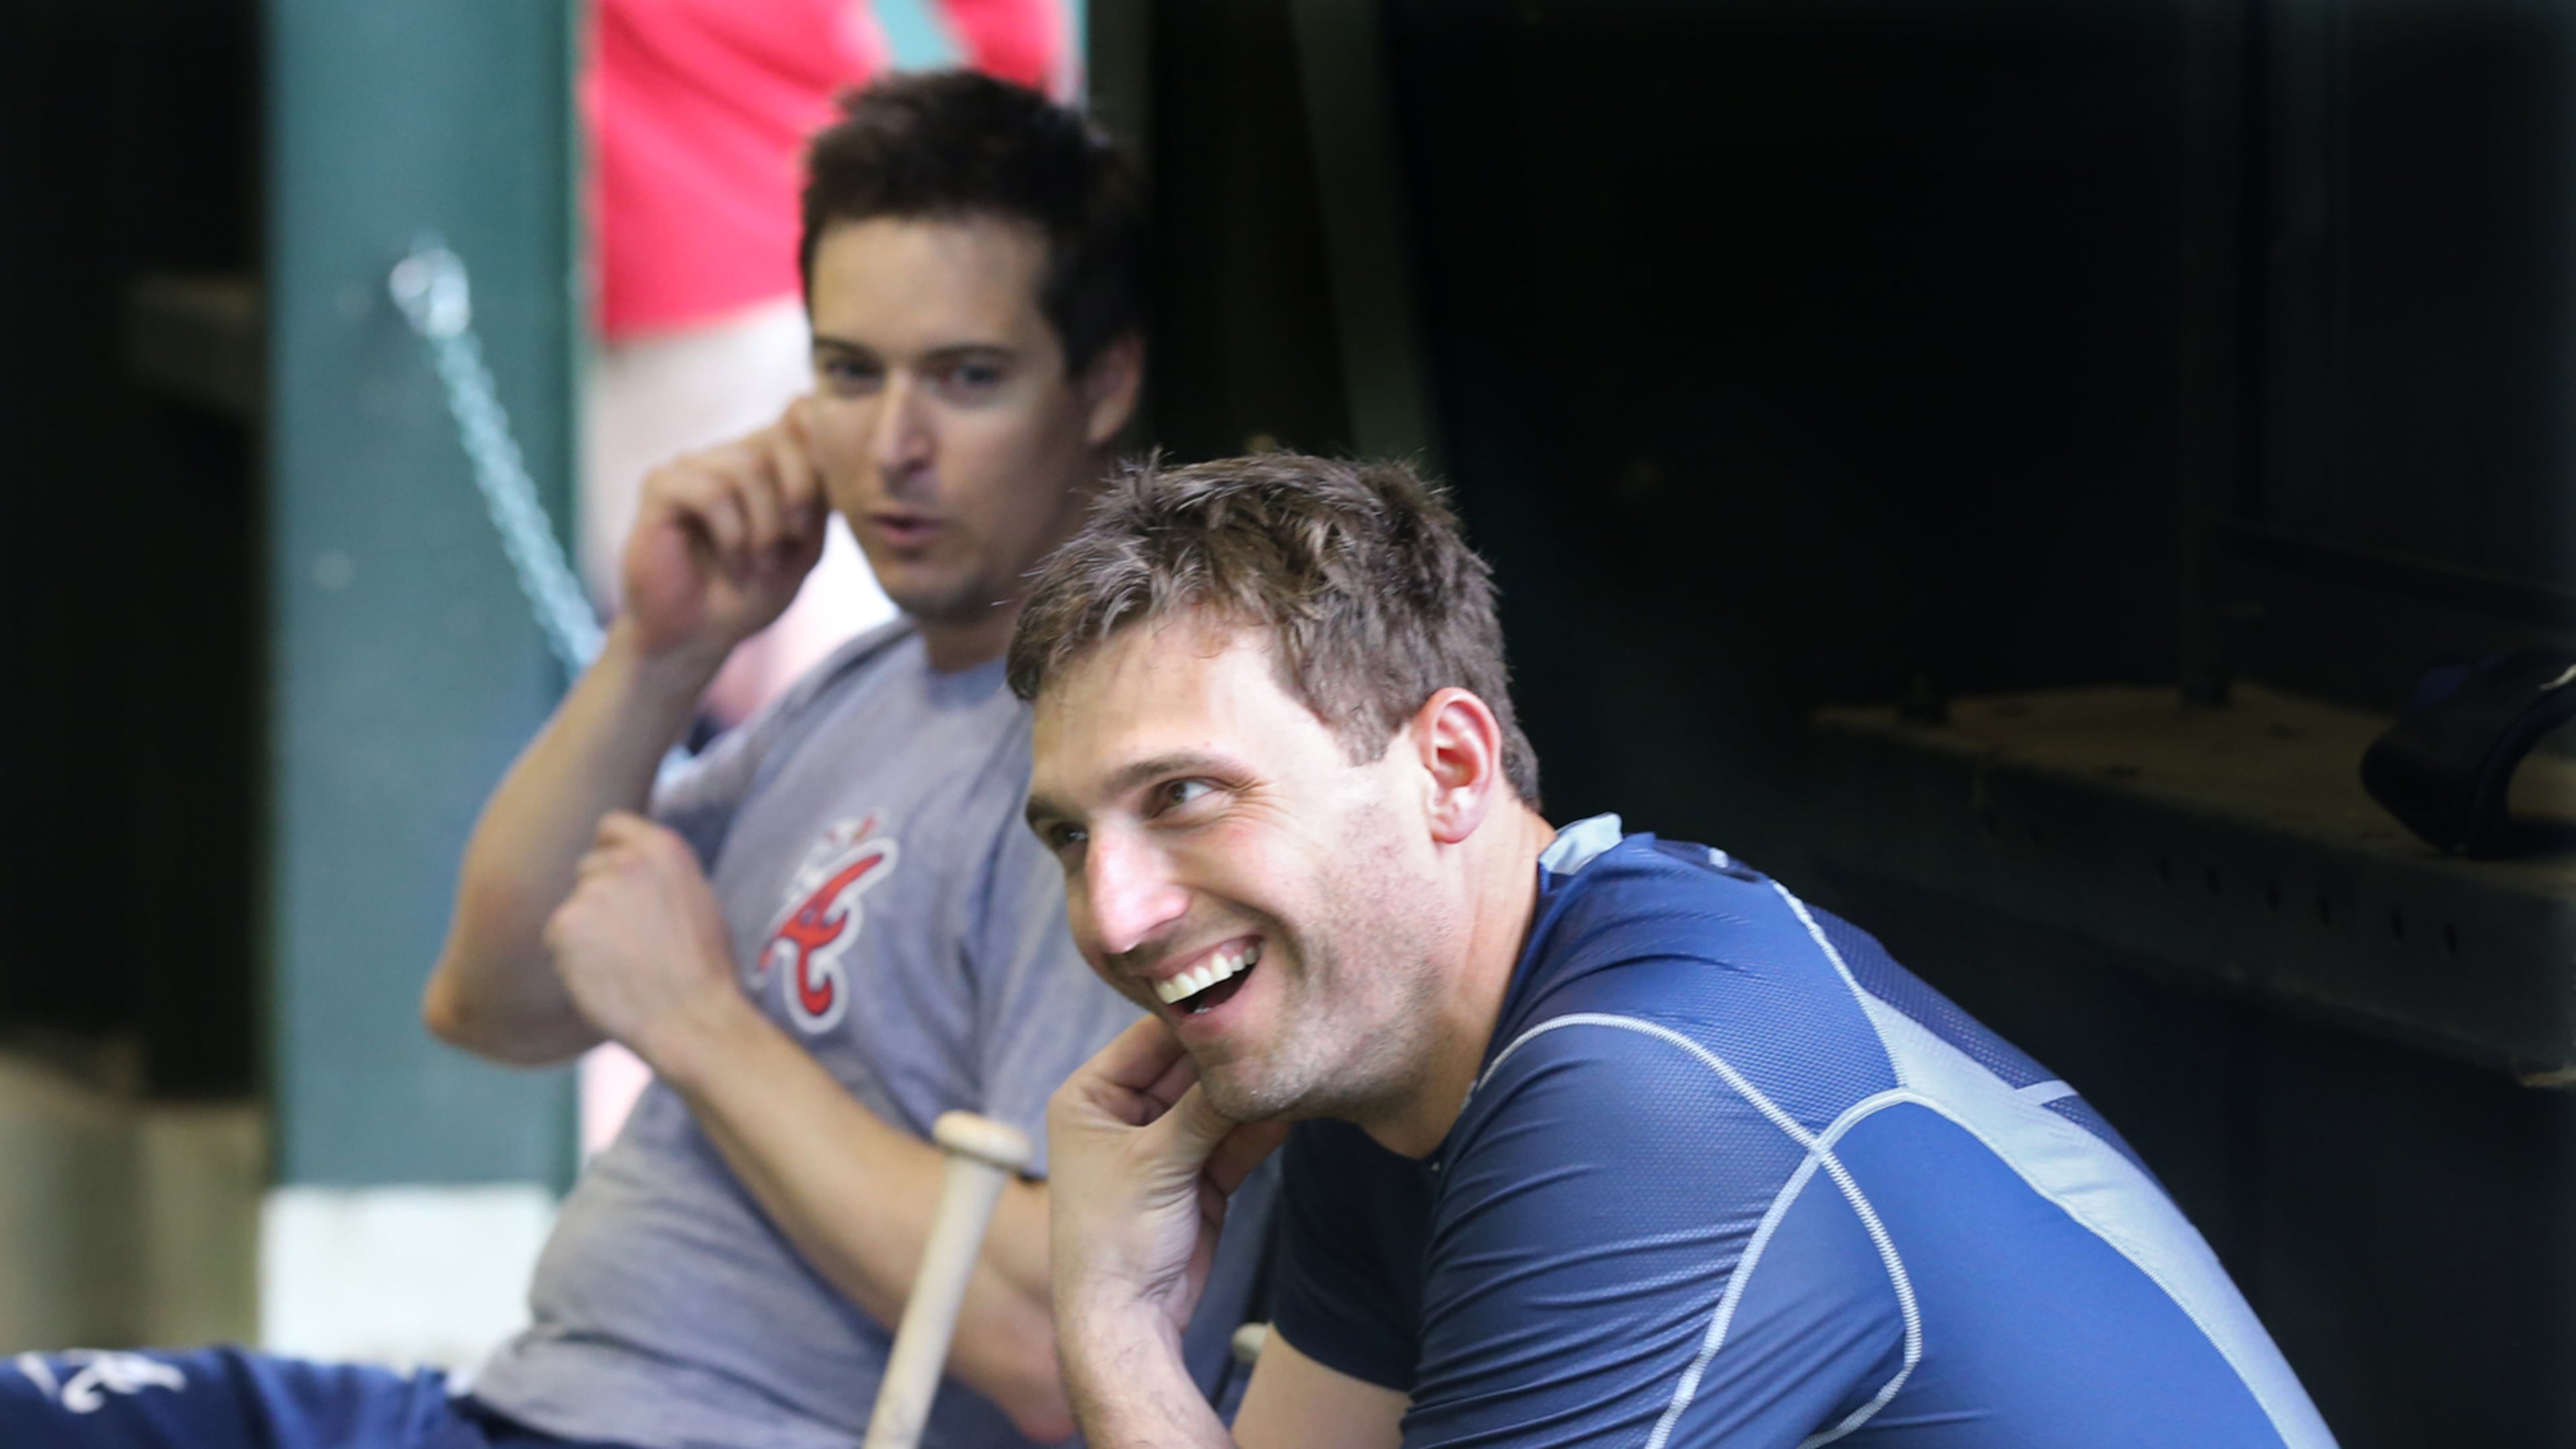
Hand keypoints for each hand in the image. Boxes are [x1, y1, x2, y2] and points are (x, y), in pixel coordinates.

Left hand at [543, 811, 749, 1075]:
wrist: (693, 1017)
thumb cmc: (703, 969)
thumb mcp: (696, 899)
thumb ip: (658, 874)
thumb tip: (627, 869)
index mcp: (665, 849)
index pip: (612, 826)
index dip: (610, 853)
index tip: (618, 882)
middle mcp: (626, 860)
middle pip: (588, 869)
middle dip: (599, 900)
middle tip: (629, 943)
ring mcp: (593, 891)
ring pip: (573, 907)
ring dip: (586, 931)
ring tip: (623, 965)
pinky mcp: (565, 924)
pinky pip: (557, 938)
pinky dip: (572, 959)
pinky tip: (604, 977)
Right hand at [620, 399, 831, 664]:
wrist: (699, 638)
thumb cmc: (752, 592)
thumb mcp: (805, 542)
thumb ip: (815, 484)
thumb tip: (803, 406)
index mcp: (760, 461)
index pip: (799, 423)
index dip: (816, 469)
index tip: (808, 525)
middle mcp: (723, 455)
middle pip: (776, 442)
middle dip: (795, 500)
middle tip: (788, 546)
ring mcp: (689, 467)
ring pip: (746, 467)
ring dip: (764, 526)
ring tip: (757, 564)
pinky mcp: (659, 487)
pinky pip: (710, 491)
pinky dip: (732, 533)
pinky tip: (733, 561)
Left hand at [1046, 1017, 1289, 1344]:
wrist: (1128, 1322)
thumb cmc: (1115, 1240)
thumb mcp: (1157, 1161)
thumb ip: (1205, 1108)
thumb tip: (1248, 1055)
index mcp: (1090, 1097)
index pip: (1150, 1039)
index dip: (1197, 1019)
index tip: (1245, 988)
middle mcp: (1123, 1113)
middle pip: (1189, 1069)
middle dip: (1232, 1058)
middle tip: (1281, 1026)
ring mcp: (1163, 1144)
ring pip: (1217, 1104)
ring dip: (1251, 1092)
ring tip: (1295, 1062)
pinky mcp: (1197, 1174)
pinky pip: (1233, 1137)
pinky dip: (1260, 1126)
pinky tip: (1293, 1103)